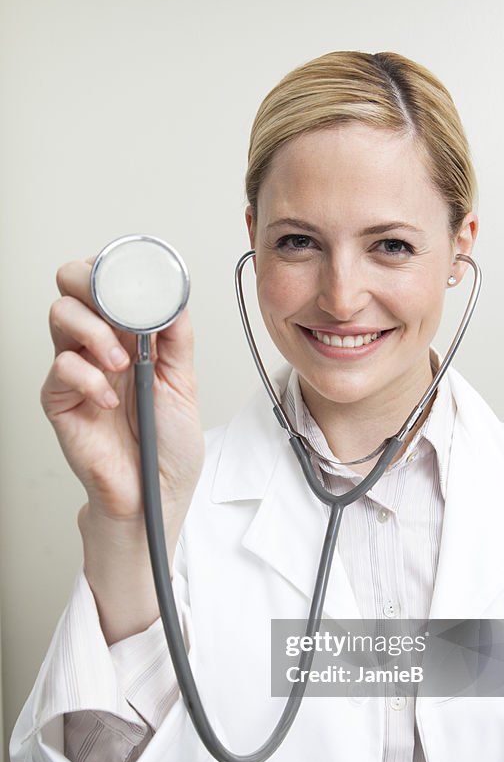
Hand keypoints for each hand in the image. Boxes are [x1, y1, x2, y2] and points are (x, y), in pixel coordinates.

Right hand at [41, 258, 203, 524]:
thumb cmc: (167, 445)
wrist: (157, 492)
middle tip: (117, 309)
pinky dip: (88, 378)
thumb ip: (176, 340)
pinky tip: (110, 400)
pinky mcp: (61, 400)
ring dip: (92, 330)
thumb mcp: (184, 384)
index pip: (108, 282)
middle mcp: (99, 345)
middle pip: (72, 284)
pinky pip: (60, 369)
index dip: (114, 268)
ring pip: (60, 314)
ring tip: (120, 363)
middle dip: (91, 284)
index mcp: (131, 336)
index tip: (136, 275)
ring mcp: (77, 370)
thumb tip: (175, 298)